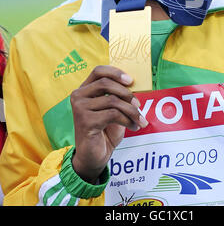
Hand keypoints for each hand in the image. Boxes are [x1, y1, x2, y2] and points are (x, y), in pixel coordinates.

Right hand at [70, 65, 147, 183]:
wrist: (94, 156)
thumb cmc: (105, 130)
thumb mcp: (113, 109)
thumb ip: (118, 95)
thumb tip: (134, 84)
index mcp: (85, 89)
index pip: (98, 71)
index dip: (115, 72)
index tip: (131, 80)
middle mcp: (79, 96)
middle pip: (106, 83)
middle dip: (126, 93)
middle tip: (138, 103)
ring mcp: (80, 108)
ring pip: (112, 100)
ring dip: (131, 110)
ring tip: (139, 119)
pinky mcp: (85, 121)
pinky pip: (113, 114)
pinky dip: (127, 120)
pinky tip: (133, 127)